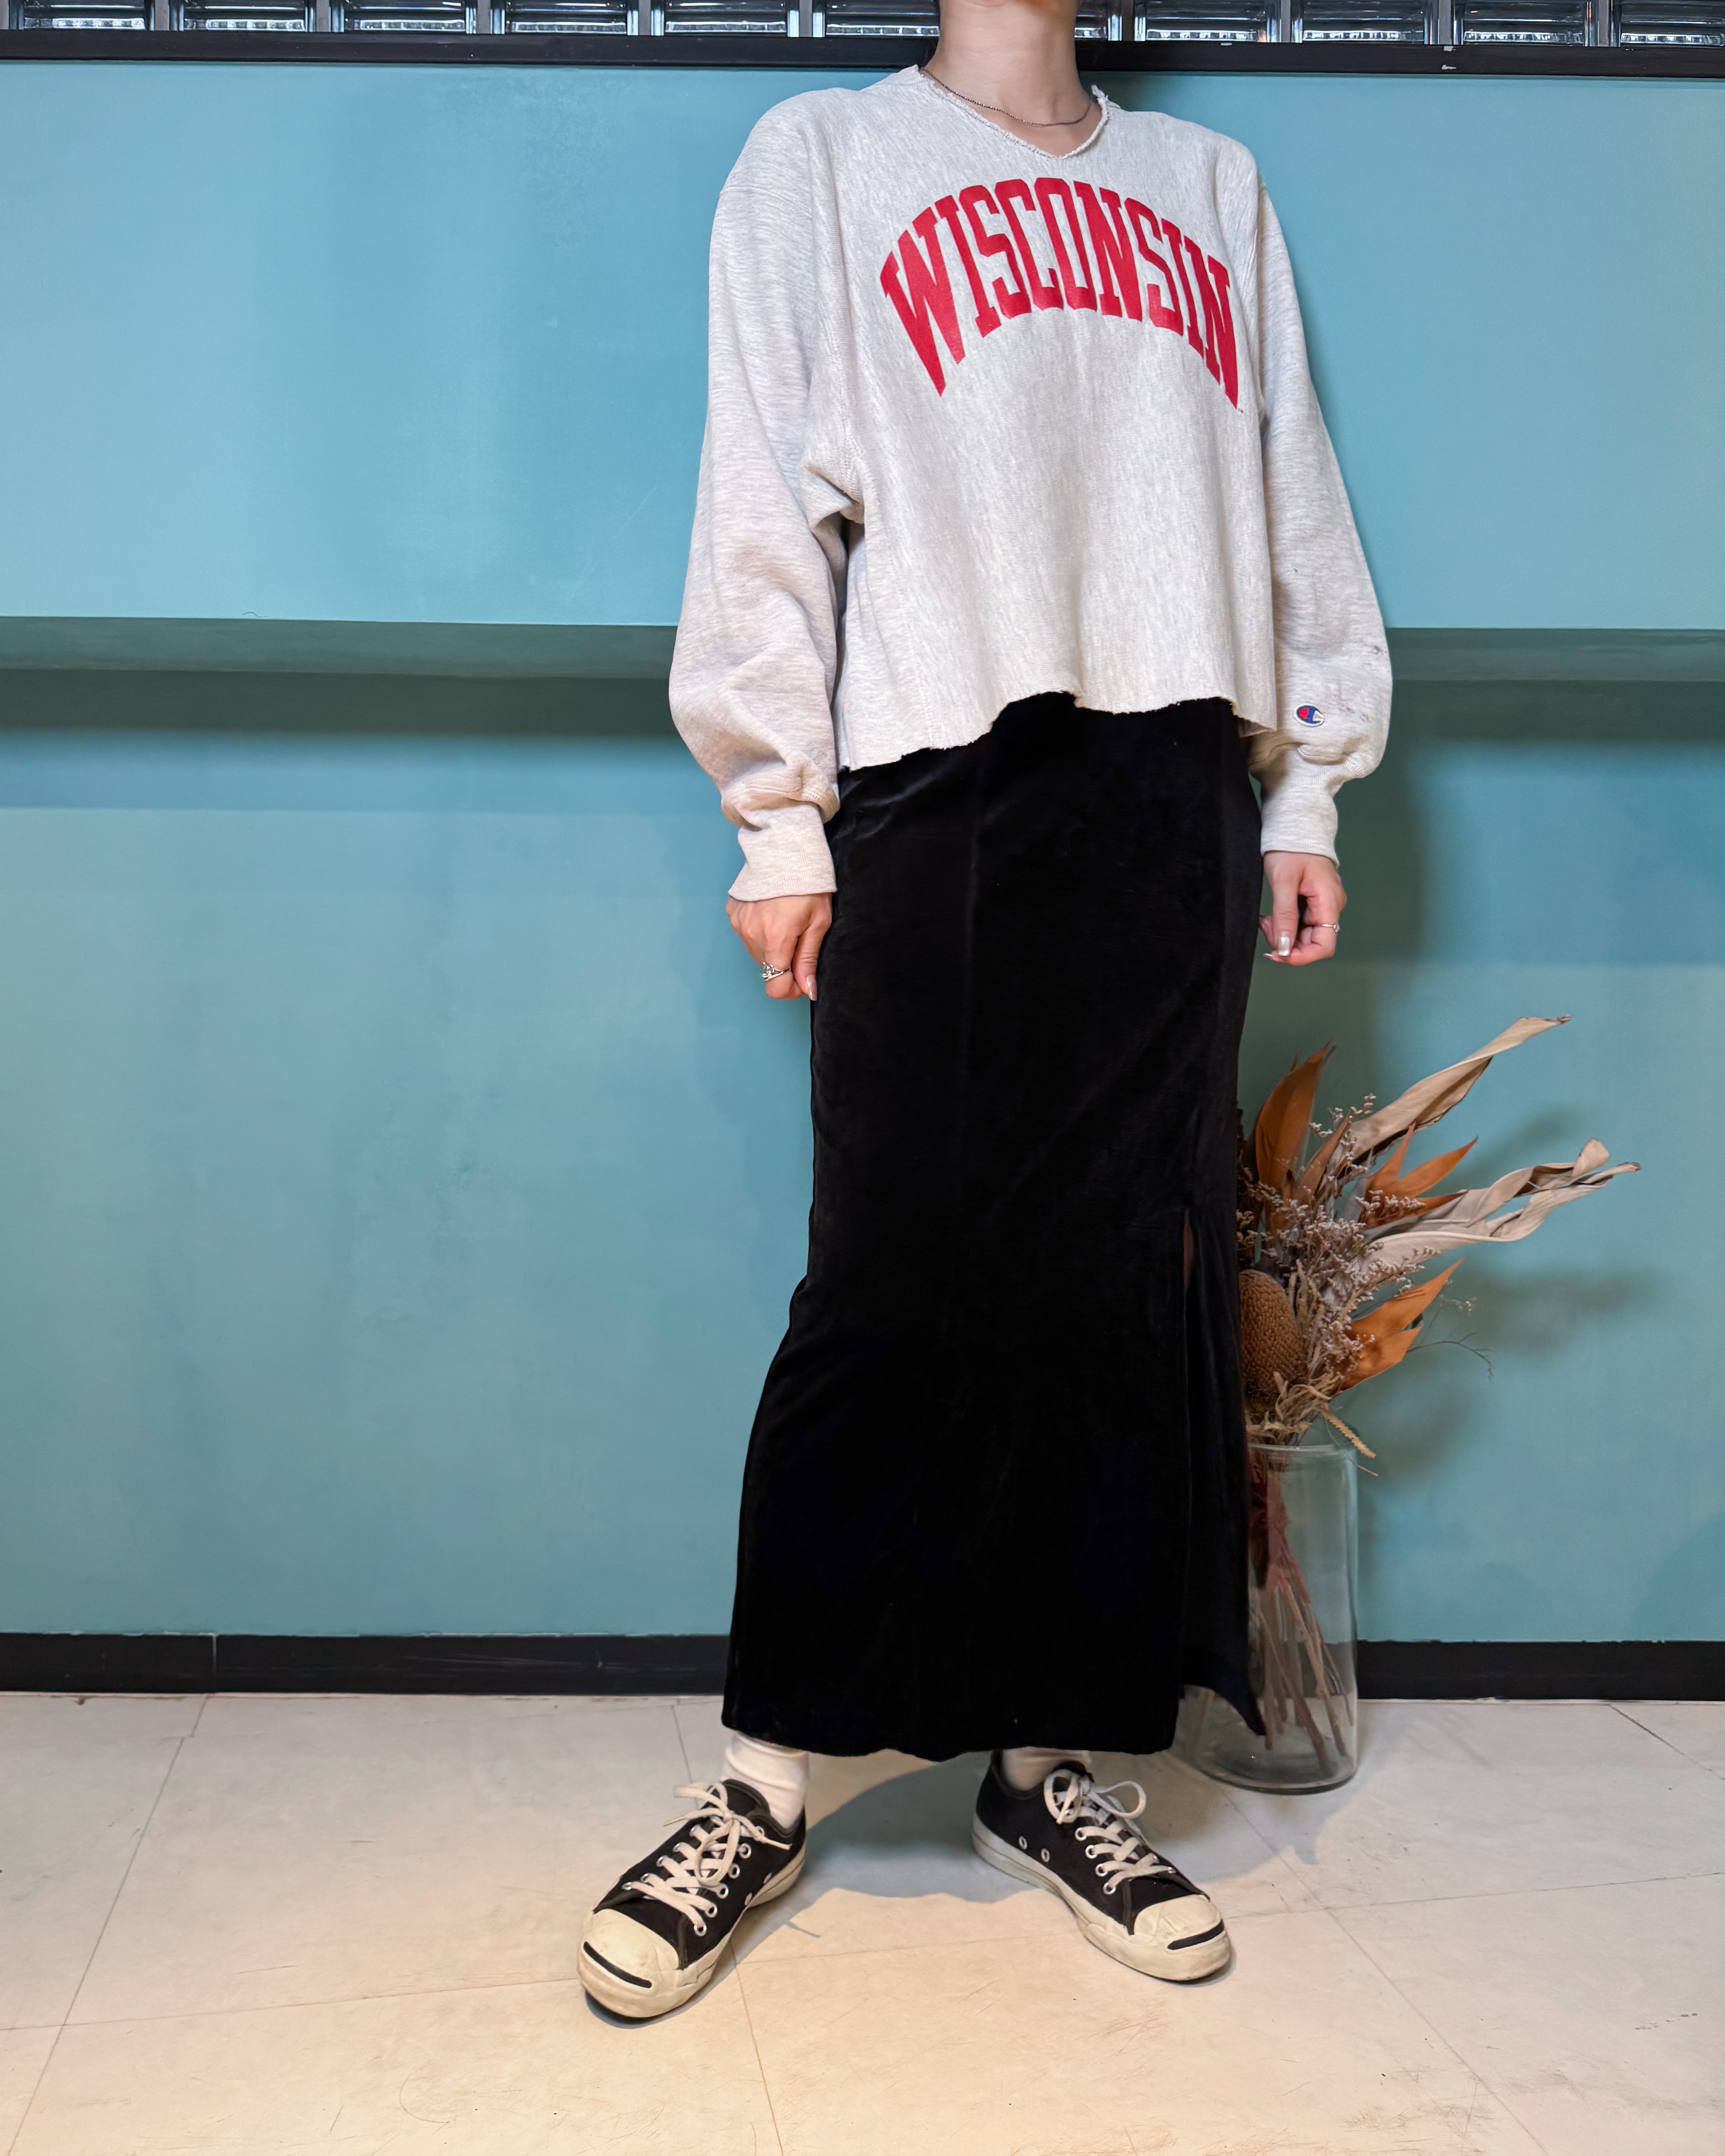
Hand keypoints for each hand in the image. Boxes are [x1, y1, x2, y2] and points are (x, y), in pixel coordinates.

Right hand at [726, 893, 831, 1000]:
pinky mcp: (732, 913)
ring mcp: (739, 923)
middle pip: (768, 970)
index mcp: (776, 939)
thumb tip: (808, 989)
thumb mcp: (819, 922)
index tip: (802, 980)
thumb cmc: (808, 884)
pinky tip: (771, 913)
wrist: (785, 849)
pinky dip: (759, 932)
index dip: (791, 990)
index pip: (775, 986)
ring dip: (772, 948)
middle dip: (784, 964)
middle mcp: (752, 934)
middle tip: (799, 940)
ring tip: (785, 922)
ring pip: (757, 954)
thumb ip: (808, 959)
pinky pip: (746, 935)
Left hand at [1260, 851, 1345, 966]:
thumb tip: (1284, 948)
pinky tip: (1271, 915)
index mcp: (1329, 902)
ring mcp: (1323, 904)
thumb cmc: (1290, 848)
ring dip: (1283, 933)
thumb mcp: (1283, 882)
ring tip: (1265, 919)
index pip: (1324, 946)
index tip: (1277, 954)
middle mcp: (1331, 906)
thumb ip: (1284, 916)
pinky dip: (1284, 923)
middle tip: (1265, 926)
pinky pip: (1301, 923)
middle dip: (1286, 942)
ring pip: (1304, 934)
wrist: (1294, 826)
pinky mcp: (1314, 901)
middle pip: (1312, 942)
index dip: (1301, 957)